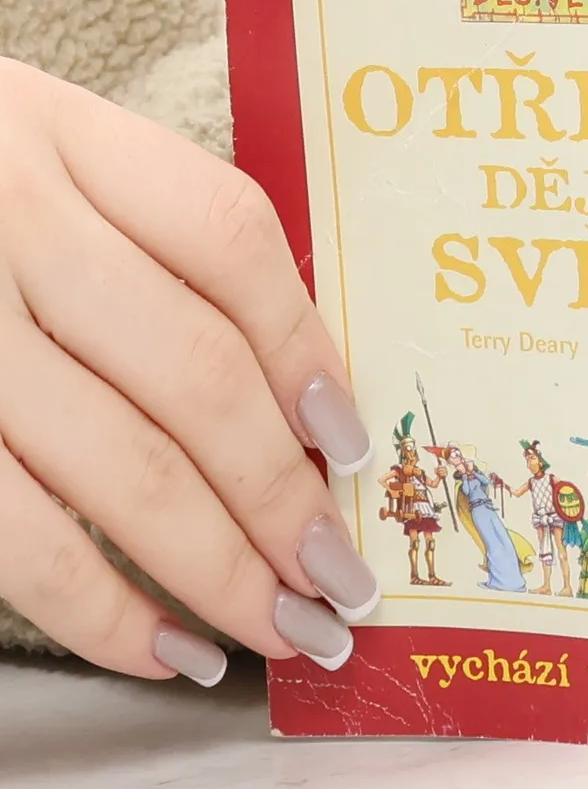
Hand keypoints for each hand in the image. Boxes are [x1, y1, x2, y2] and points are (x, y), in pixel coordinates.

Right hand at [0, 61, 379, 682]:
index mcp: (65, 139)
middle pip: (192, 371)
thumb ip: (155, 248)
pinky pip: (13, 534)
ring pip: (120, 463)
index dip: (306, 349)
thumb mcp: (48, 168)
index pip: (227, 239)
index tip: (352, 447)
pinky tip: (168, 650)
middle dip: (282, 495)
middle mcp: (8, 222)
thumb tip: (302, 405)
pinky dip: (100, 609)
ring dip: (220, 567)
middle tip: (343, 581)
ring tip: (288, 629)